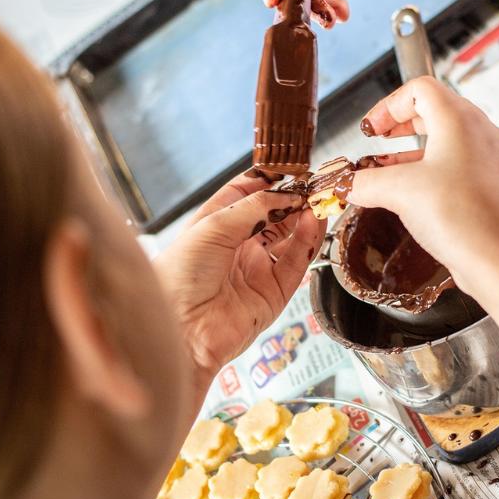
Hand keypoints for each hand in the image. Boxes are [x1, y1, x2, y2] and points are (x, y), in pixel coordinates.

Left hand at [156, 173, 324, 396]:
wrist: (180, 330)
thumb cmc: (179, 277)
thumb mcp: (212, 227)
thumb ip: (254, 208)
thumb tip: (286, 194)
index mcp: (213, 227)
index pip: (245, 194)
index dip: (266, 180)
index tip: (288, 168)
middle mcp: (236, 247)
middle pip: (273, 216)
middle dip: (292, 199)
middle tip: (313, 183)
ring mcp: (256, 269)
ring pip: (290, 238)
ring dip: (305, 218)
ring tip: (320, 199)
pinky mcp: (273, 293)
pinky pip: (296, 263)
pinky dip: (307, 241)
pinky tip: (313, 221)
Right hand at [347, 77, 498, 286]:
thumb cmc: (464, 216)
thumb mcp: (399, 191)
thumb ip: (365, 182)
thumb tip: (347, 184)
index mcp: (458, 119)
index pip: (419, 90)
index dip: (389, 105)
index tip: (372, 128)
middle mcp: (478, 132)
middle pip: (434, 111)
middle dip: (400, 126)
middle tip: (380, 140)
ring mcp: (488, 158)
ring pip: (446, 140)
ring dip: (414, 150)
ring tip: (390, 170)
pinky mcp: (490, 184)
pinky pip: (457, 165)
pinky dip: (432, 170)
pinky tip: (414, 194)